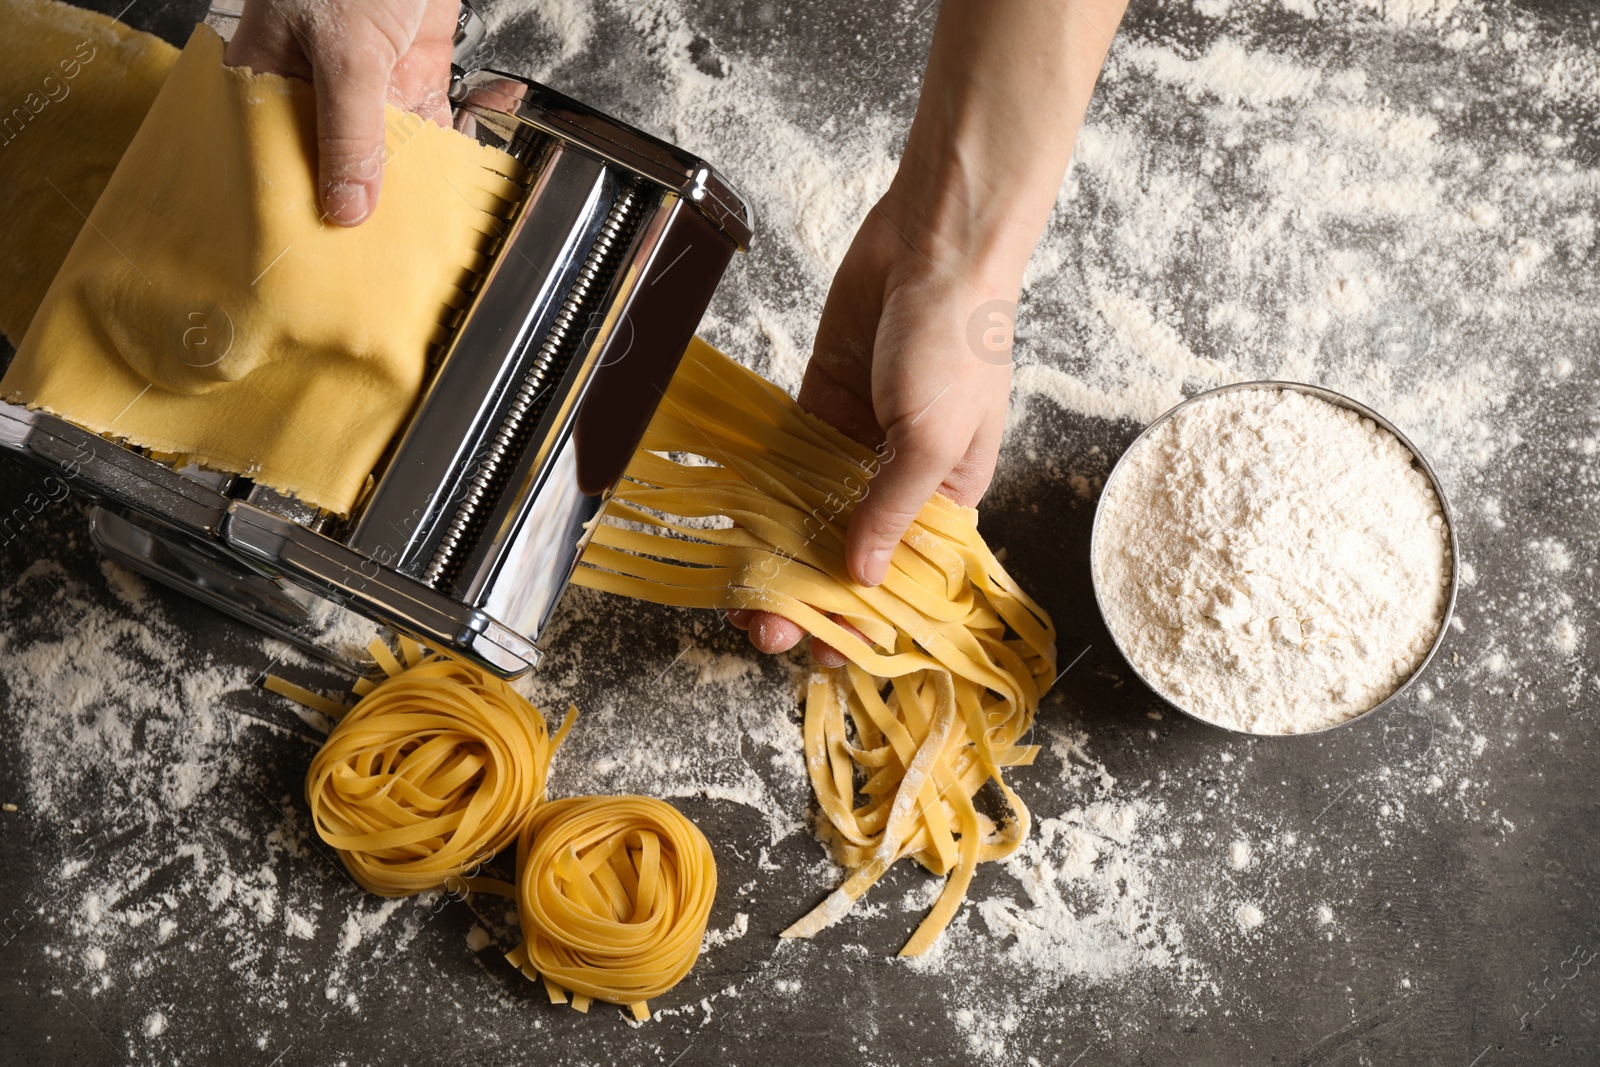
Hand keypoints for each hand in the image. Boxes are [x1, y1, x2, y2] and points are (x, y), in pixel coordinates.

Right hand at [225, 0, 458, 225]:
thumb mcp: (347, 52)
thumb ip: (349, 131)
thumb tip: (346, 205)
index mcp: (270, 72)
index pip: (273, 152)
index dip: (291, 199)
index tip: (310, 247)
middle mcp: (315, 83)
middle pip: (329, 159)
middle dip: (349, 201)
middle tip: (363, 258)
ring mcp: (367, 80)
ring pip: (380, 150)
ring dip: (396, 187)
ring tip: (403, 242)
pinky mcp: (412, 73)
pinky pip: (422, 128)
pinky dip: (434, 158)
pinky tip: (437, 198)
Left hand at [728, 192, 1017, 666]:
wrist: (931, 245)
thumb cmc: (956, 338)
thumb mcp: (933, 437)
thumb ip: (893, 507)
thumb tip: (863, 575)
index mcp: (948, 497)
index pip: (906, 577)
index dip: (868, 618)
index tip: (827, 650)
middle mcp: (900, 479)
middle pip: (851, 556)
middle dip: (812, 598)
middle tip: (771, 632)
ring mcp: (856, 446)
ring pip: (811, 520)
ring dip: (780, 562)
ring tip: (745, 602)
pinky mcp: (820, 410)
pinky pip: (787, 470)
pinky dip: (764, 505)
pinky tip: (738, 537)